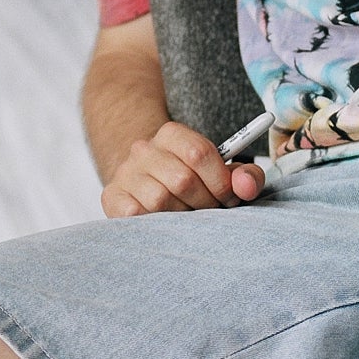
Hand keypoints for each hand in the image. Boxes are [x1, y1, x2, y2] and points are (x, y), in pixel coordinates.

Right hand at [101, 120, 262, 216]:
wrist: (147, 184)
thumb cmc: (193, 180)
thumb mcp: (222, 173)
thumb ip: (245, 176)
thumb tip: (246, 187)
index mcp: (171, 135)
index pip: (199, 153)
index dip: (220, 182)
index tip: (228, 198)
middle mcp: (144, 149)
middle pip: (182, 180)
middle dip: (204, 203)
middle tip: (210, 212)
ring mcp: (125, 173)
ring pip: (159, 200)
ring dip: (181, 216)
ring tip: (187, 217)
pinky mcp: (112, 197)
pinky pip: (135, 215)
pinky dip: (154, 223)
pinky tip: (164, 222)